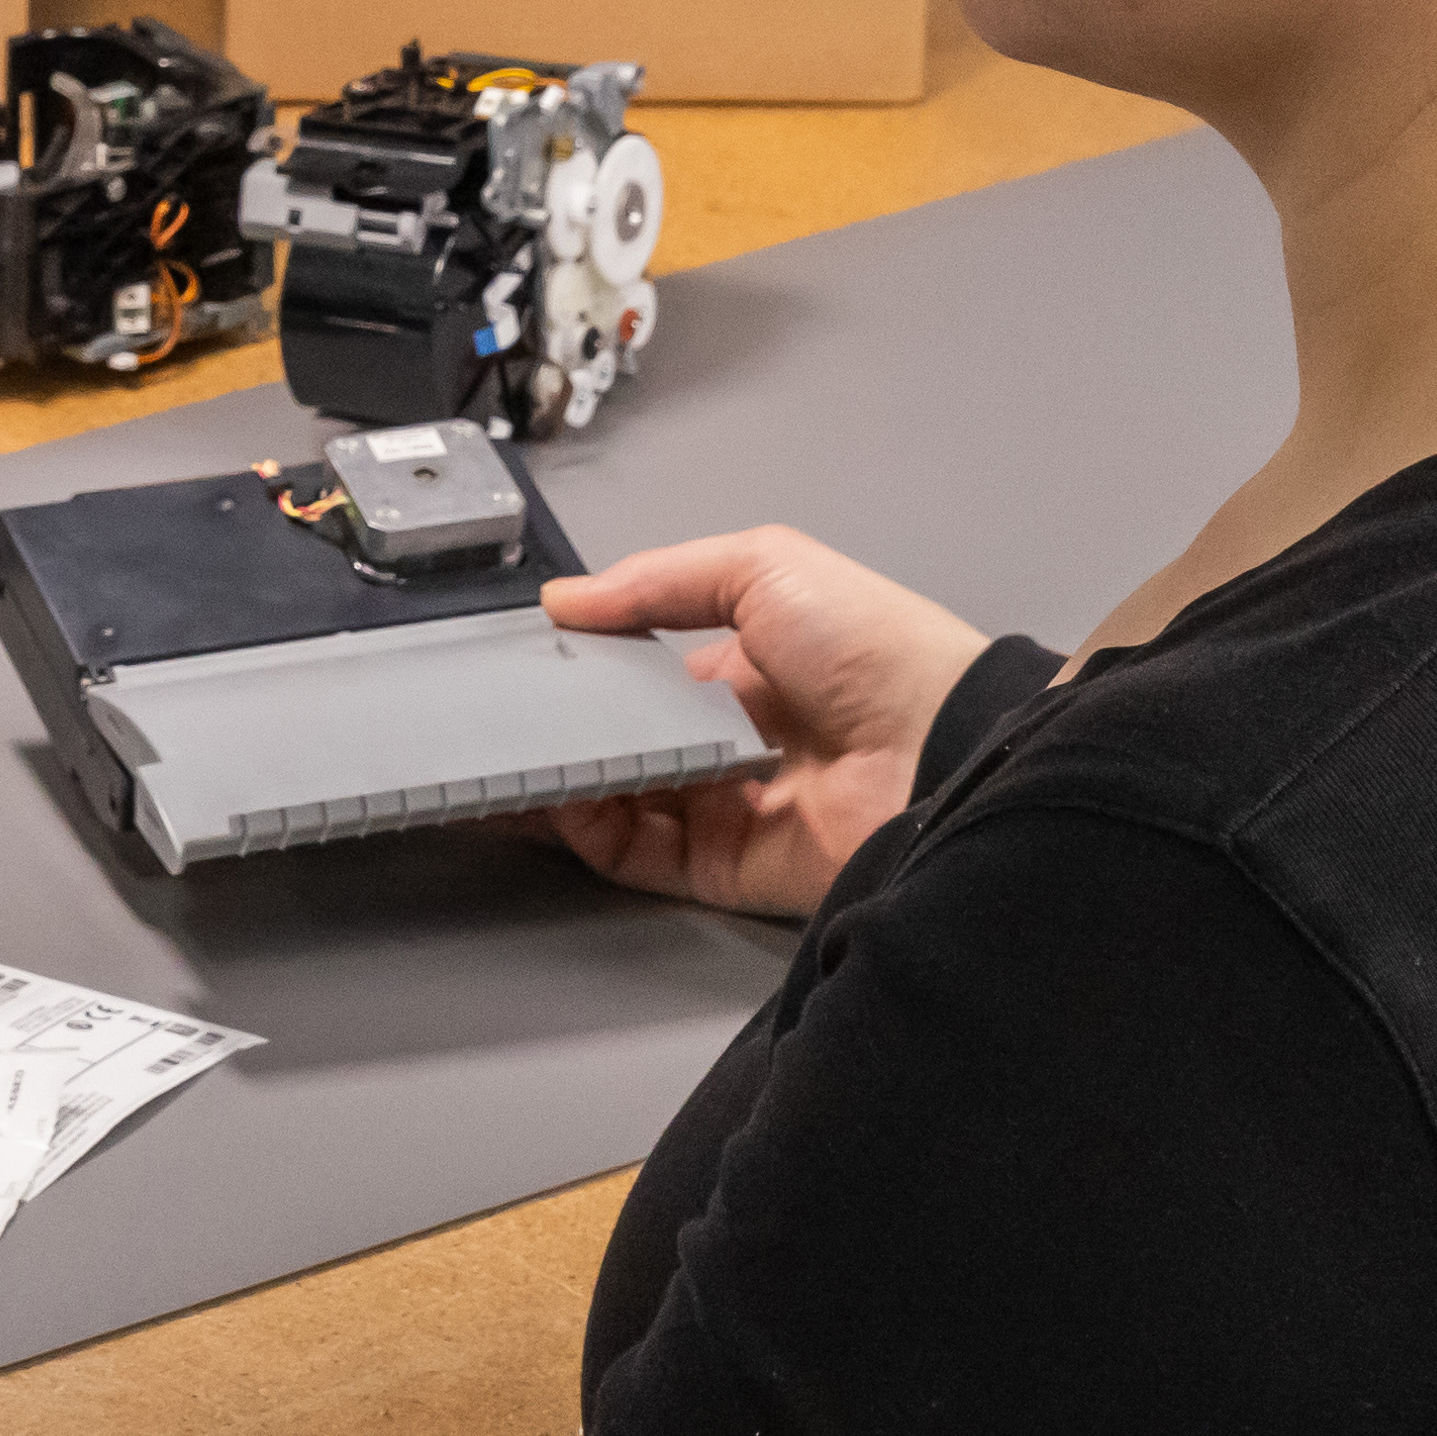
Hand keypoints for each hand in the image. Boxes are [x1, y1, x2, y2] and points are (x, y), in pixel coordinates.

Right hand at [540, 527, 996, 916]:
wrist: (940, 743)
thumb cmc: (873, 646)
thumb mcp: (764, 568)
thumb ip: (658, 580)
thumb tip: (567, 598)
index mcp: (743, 670)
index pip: (640, 675)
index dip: (583, 670)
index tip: (524, 662)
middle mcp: (727, 742)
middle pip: (620, 744)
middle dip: (558, 733)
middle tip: (496, 720)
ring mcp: (722, 809)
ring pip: (614, 803)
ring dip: (558, 782)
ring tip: (506, 759)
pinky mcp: (721, 868)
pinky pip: (634, 853)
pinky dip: (586, 830)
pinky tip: (554, 796)